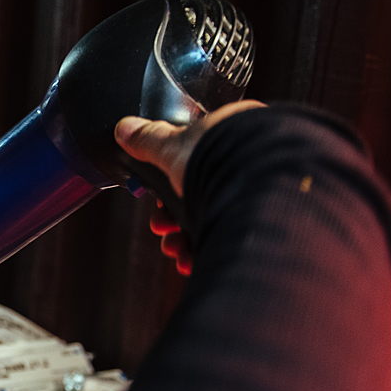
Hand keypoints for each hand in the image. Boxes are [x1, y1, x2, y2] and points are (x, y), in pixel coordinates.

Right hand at [115, 100, 264, 273]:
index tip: (154, 195)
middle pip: (201, 192)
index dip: (168, 179)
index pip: (195, 158)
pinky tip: (190, 261)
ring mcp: (260, 194)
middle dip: (172, 216)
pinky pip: (230, 237)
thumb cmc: (223, 158)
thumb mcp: (173, 145)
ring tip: (175, 249)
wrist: (264, 189)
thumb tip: (125, 129)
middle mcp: (251, 164)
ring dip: (185, 238)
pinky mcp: (264, 225)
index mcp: (234, 134)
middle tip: (161, 226)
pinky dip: (206, 251)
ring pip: (214, 217)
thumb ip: (148, 139)